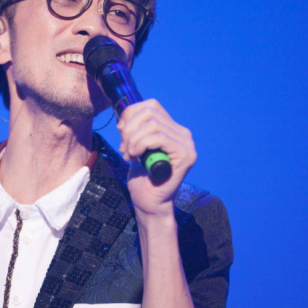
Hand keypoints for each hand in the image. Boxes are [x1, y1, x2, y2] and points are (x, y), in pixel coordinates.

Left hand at [117, 99, 196, 218]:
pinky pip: (159, 138)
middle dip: (129, 128)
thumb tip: (127, 113)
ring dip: (133, 139)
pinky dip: (141, 145)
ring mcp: (187, 144)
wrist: (149, 202)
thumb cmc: (142, 176)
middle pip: (151, 112)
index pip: (152, 105)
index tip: (120, 130)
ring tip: (127, 155)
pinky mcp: (186, 155)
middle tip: (123, 148)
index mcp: (173, 129)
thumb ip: (137, 128)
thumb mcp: (136, 145)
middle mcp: (183, 134)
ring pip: (153, 125)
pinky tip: (134, 157)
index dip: (131, 113)